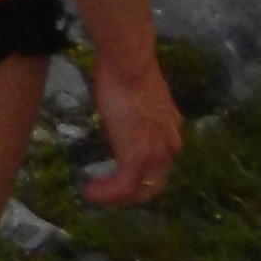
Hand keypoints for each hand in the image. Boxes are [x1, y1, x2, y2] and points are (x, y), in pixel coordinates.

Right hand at [78, 46, 180, 207]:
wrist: (129, 62)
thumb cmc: (127, 70)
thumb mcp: (138, 99)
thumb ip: (138, 116)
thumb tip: (125, 118)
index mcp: (171, 133)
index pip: (159, 167)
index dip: (139, 177)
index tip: (117, 176)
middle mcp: (169, 148)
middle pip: (152, 185)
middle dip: (128, 195)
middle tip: (104, 192)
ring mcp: (155, 154)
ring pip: (138, 190)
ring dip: (115, 198)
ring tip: (93, 194)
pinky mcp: (136, 157)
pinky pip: (121, 186)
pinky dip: (105, 193)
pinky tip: (89, 192)